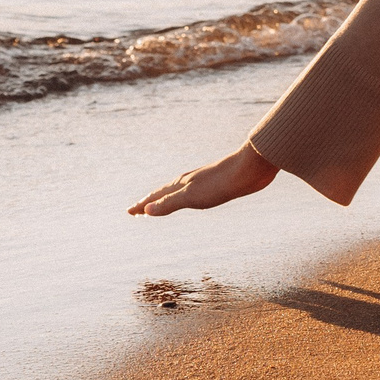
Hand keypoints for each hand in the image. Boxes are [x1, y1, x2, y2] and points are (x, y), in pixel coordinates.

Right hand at [131, 142, 278, 215]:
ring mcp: (202, 182)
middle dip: (150, 202)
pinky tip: (192, 197)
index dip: (142, 205)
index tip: (129, 212)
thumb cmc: (221, 183)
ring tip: (160, 204)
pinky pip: (193, 193)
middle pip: (164, 192)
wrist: (250, 168)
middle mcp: (189, 181)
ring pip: (178, 191)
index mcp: (181, 184)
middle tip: (138, 210)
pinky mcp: (216, 185)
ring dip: (166, 198)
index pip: (156, 197)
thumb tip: (146, 210)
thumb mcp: (192, 196)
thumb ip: (170, 203)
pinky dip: (183, 198)